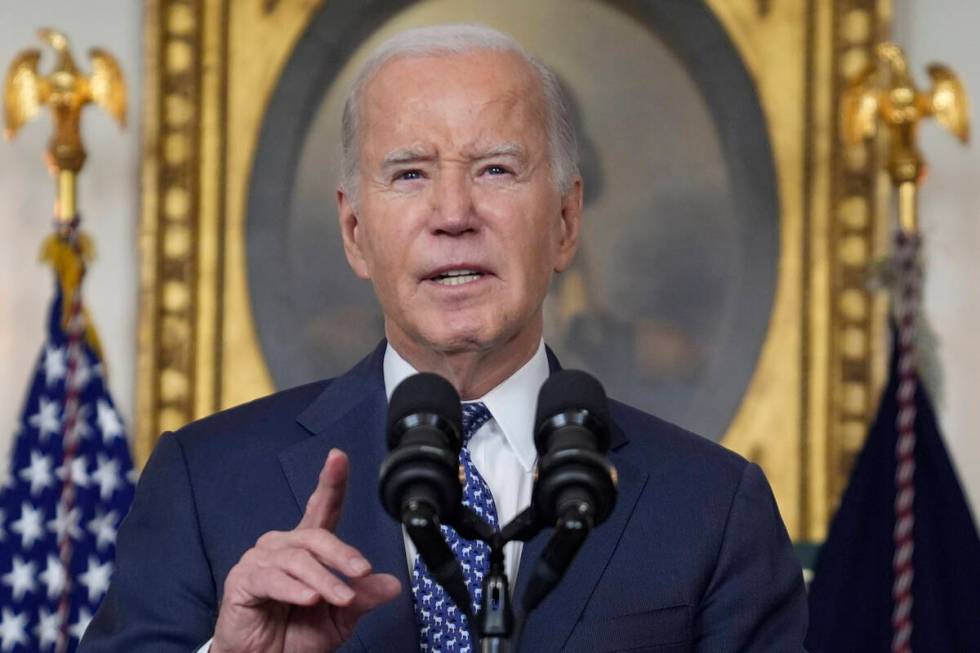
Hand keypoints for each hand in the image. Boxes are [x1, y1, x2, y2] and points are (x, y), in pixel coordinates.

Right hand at [211, 449, 401, 652]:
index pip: (322, 508)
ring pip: (299, 559)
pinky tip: (308, 598)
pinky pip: (272, 578)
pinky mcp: (243, 580)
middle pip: (317, 536)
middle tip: (362, 572)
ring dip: (324, 579)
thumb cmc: (296, 635)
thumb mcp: (339, 617)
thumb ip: (362, 597)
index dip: (330, 481)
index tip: (338, 457)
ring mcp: (260, 560)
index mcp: (307, 547)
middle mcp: (283, 545)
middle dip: (343, 554)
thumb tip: (392, 584)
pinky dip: (294, 589)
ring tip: (340, 599)